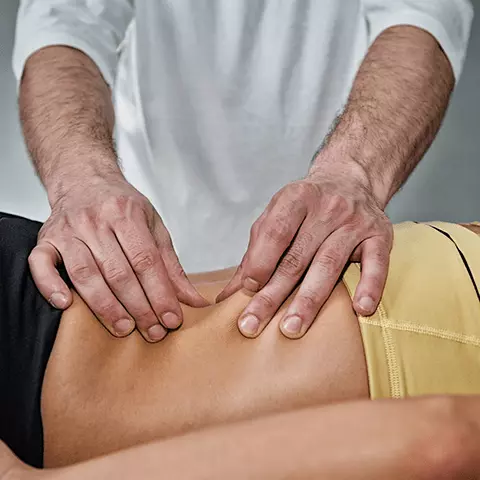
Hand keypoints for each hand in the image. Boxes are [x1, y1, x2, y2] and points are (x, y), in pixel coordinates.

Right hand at [29, 174, 208, 341]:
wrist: (84, 179)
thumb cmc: (121, 206)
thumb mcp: (153, 227)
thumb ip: (171, 265)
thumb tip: (193, 300)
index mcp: (126, 214)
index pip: (146, 261)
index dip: (160, 293)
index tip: (172, 318)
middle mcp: (95, 221)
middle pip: (119, 272)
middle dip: (139, 307)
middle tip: (153, 332)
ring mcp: (68, 230)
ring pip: (86, 274)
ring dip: (105, 306)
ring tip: (124, 328)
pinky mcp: (46, 239)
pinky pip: (40, 264)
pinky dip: (50, 286)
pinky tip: (66, 305)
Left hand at [218, 160, 392, 338]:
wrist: (350, 180)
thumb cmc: (306, 207)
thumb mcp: (276, 216)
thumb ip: (255, 253)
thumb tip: (229, 294)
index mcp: (296, 198)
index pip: (275, 232)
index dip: (260, 262)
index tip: (248, 289)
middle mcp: (327, 208)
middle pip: (297, 257)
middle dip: (273, 294)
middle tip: (253, 324)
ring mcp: (355, 222)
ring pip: (329, 265)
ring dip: (309, 301)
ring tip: (292, 328)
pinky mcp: (379, 236)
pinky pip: (377, 264)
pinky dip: (370, 286)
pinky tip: (360, 309)